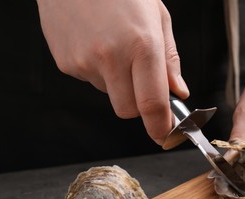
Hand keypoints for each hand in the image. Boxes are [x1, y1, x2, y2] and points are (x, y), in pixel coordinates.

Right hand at [36, 0, 188, 144]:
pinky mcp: (66, 63)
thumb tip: (178, 92)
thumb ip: (169, 59)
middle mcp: (112, 57)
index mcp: (142, 45)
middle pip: (128, 111)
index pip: (153, 104)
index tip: (165, 136)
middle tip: (140, 81)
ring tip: (114, 48)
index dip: (160, 127)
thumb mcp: (157, 16)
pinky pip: (90, 81)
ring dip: (118, 84)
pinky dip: (99, 72)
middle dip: (139, 105)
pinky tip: (97, 44)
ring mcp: (85, 61)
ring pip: (110, 96)